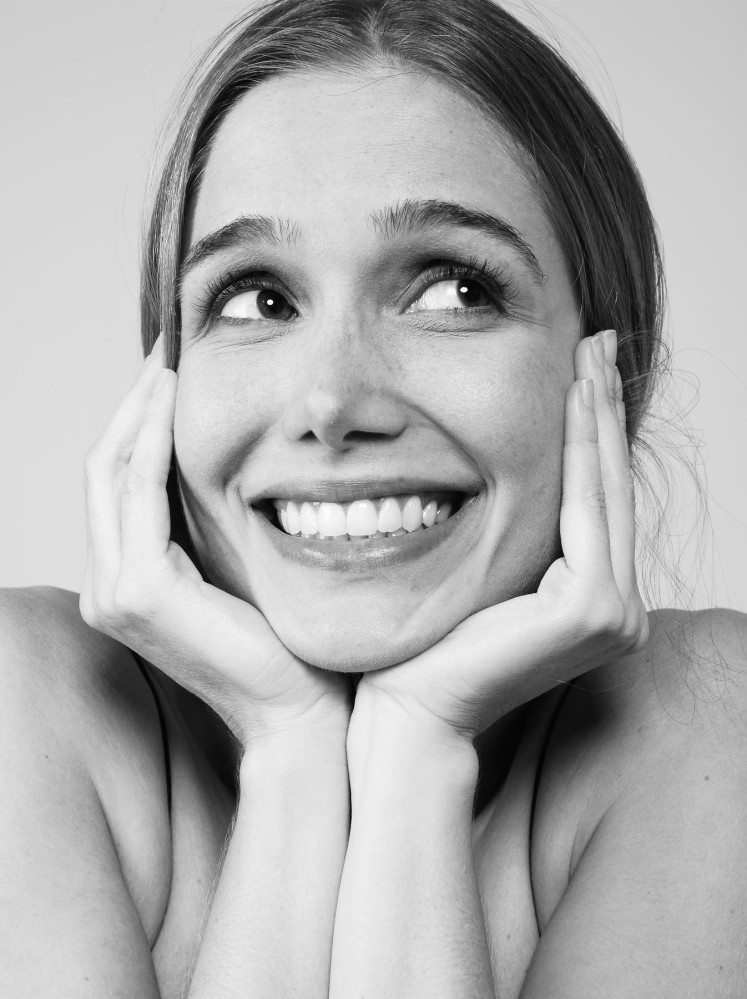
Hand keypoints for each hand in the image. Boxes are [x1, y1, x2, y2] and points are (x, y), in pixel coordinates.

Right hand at [80, 337, 350, 745]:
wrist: (298, 711)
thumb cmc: (282, 648)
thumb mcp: (236, 573)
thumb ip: (210, 529)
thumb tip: (224, 466)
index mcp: (127, 584)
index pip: (117, 487)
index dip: (134, 426)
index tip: (166, 378)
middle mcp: (107, 589)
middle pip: (102, 472)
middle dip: (130, 408)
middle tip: (162, 355)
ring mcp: (115, 594)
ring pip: (111, 474)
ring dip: (138, 413)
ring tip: (167, 365)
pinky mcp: (141, 592)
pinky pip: (140, 493)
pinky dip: (153, 443)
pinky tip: (174, 404)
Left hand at [355, 330, 647, 744]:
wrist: (406, 708)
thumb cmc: (428, 646)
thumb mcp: (481, 574)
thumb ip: (514, 536)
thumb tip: (500, 473)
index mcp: (595, 603)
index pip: (593, 500)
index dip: (592, 430)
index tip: (581, 368)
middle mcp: (619, 611)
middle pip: (606, 487)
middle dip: (603, 410)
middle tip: (597, 341)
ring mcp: (615, 614)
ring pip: (602, 490)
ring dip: (596, 416)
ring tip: (588, 353)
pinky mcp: (594, 610)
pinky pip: (584, 508)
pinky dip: (579, 449)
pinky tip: (573, 395)